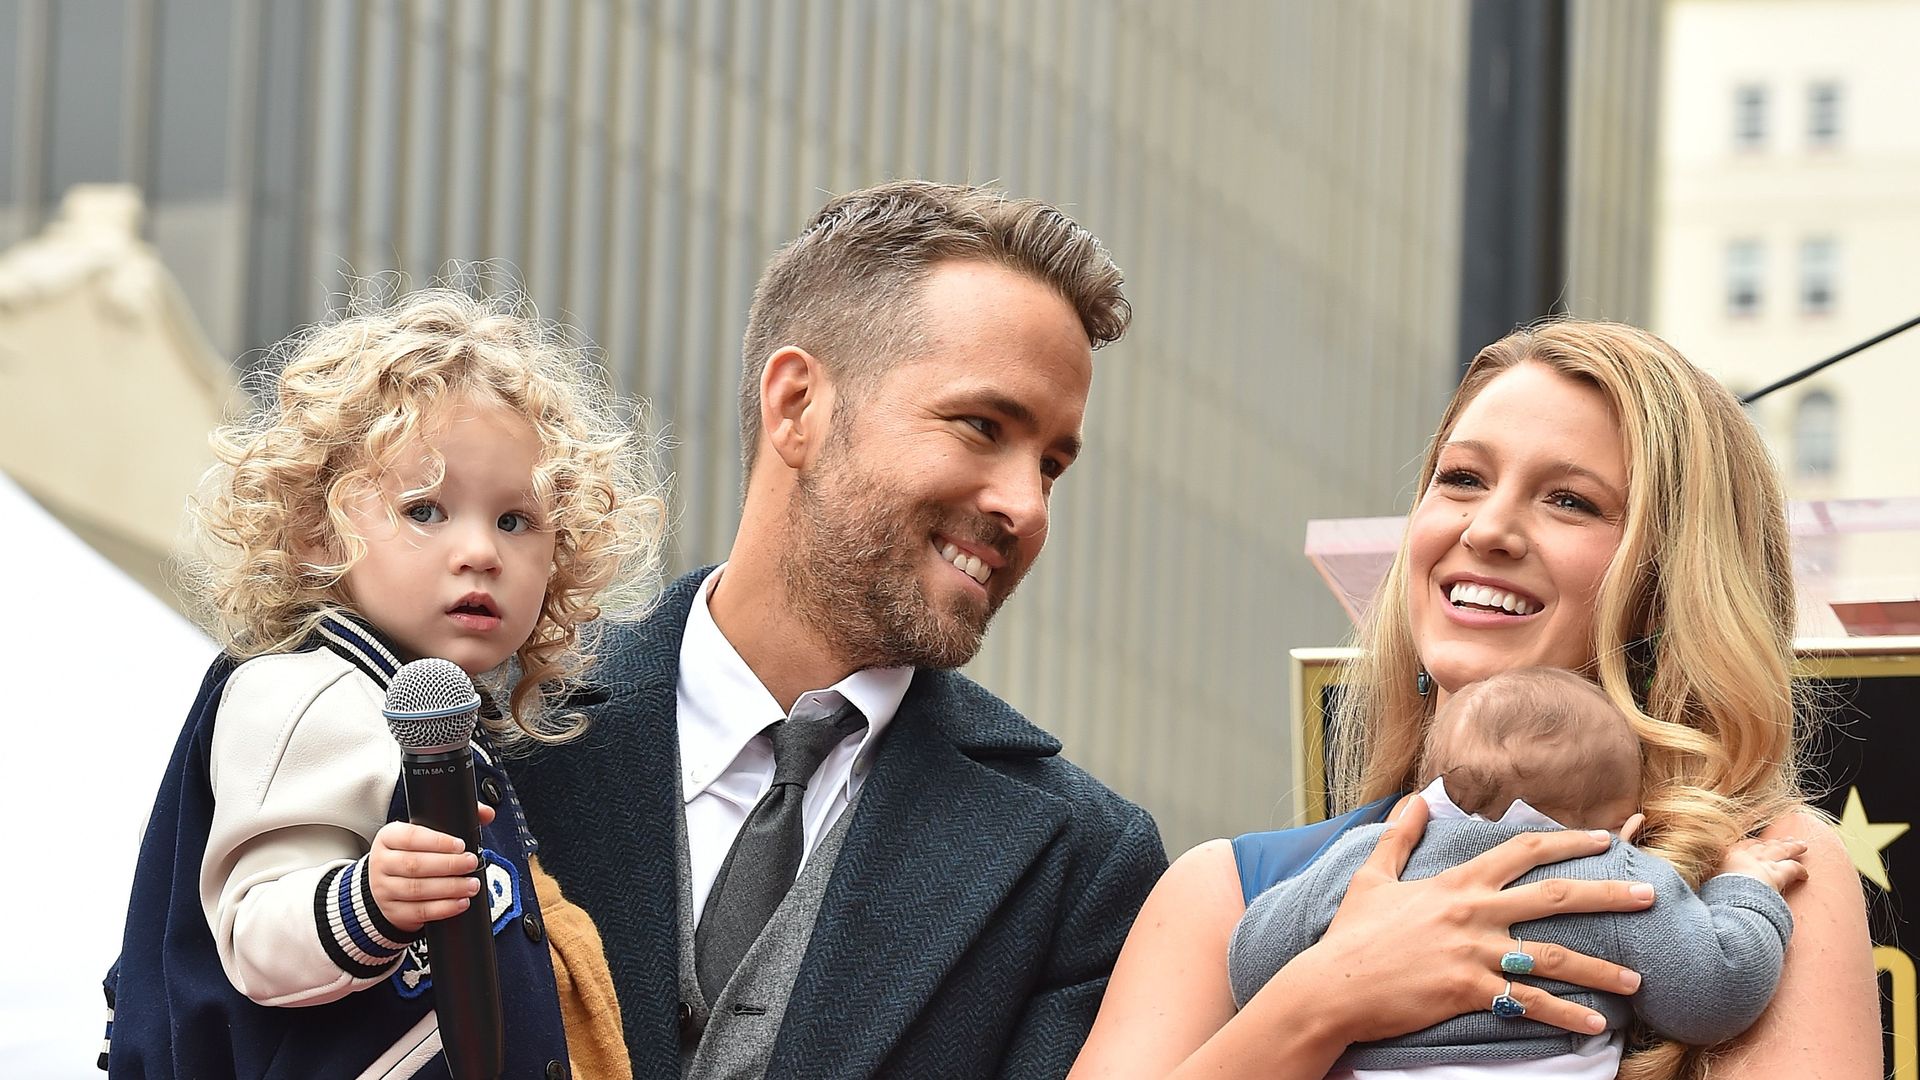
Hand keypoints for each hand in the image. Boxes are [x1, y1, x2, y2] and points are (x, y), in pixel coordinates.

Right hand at [368, 803, 496, 933]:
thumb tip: (487, 814)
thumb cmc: (412, 853)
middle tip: (471, 863)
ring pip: (417, 890)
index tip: (460, 845)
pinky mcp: (393, 911)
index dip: (438, 841)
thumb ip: (454, 819)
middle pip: (415, 865)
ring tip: (471, 885)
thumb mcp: (424, 832)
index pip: (410, 837)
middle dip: (448, 865)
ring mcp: (384, 889)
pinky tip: (461, 902)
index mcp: (388, 837)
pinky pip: (418, 912)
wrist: (386, 883)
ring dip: (449, 888)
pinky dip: (443, 908)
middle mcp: (381, 863)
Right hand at [1274, 796, 1654, 1043]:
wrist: (1333, 985)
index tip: (1606, 839)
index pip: (1524, 851)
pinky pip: (1528, 1003)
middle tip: (1650, 895)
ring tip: (1637, 979)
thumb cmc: (1352, 935)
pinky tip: (1596, 1024)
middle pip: (1556, 896)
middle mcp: (1473, 912)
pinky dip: (1565, 1014)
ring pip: (1554, 956)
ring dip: (1600, 968)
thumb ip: (1398, 837)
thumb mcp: (1372, 877)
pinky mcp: (1469, 990)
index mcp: (1457, 883)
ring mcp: (1474, 952)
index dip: (1568, 841)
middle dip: (1608, 894)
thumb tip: (1413, 799)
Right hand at [1718, 836, 1809, 892]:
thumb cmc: (1718, 894)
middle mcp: (1747, 855)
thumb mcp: (1711, 882)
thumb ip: (1717, 879)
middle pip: (1765, 845)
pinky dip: (1800, 870)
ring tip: (1801, 846)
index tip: (1759, 844)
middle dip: (1776, 842)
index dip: (1754, 844)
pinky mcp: (1777, 873)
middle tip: (1786, 839)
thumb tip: (1713, 884)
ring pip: (1781, 850)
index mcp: (1729, 856)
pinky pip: (1793, 867)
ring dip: (1792, 847)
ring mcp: (1763, 862)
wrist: (1729, 899)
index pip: (1744, 845)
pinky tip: (1805, 874)